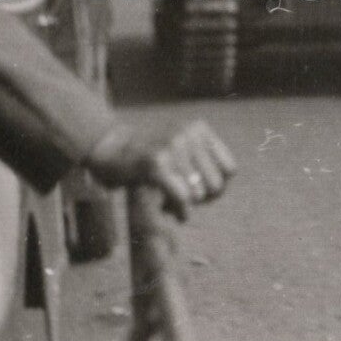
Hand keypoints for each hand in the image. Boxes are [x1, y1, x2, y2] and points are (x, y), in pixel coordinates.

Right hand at [85, 118, 235, 218]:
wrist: (110, 149)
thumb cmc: (149, 156)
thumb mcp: (181, 148)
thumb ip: (203, 163)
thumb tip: (221, 189)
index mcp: (198, 128)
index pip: (229, 169)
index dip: (216, 186)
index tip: (198, 190)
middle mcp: (188, 133)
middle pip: (216, 185)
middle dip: (201, 199)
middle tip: (183, 199)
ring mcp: (172, 146)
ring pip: (199, 194)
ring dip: (186, 206)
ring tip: (170, 201)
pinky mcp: (156, 163)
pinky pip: (182, 198)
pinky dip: (179, 211)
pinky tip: (168, 210)